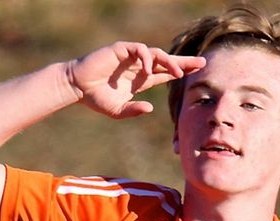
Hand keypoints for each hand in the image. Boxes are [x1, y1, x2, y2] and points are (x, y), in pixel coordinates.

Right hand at [67, 41, 205, 118]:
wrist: (78, 88)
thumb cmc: (96, 99)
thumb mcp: (118, 110)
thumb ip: (133, 110)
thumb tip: (150, 109)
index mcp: (141, 79)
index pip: (166, 73)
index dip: (181, 70)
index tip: (198, 71)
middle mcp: (139, 66)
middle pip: (166, 61)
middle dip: (184, 62)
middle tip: (202, 63)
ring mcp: (131, 57)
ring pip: (157, 54)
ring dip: (169, 62)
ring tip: (179, 73)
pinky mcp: (121, 50)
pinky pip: (140, 50)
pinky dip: (147, 59)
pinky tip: (149, 70)